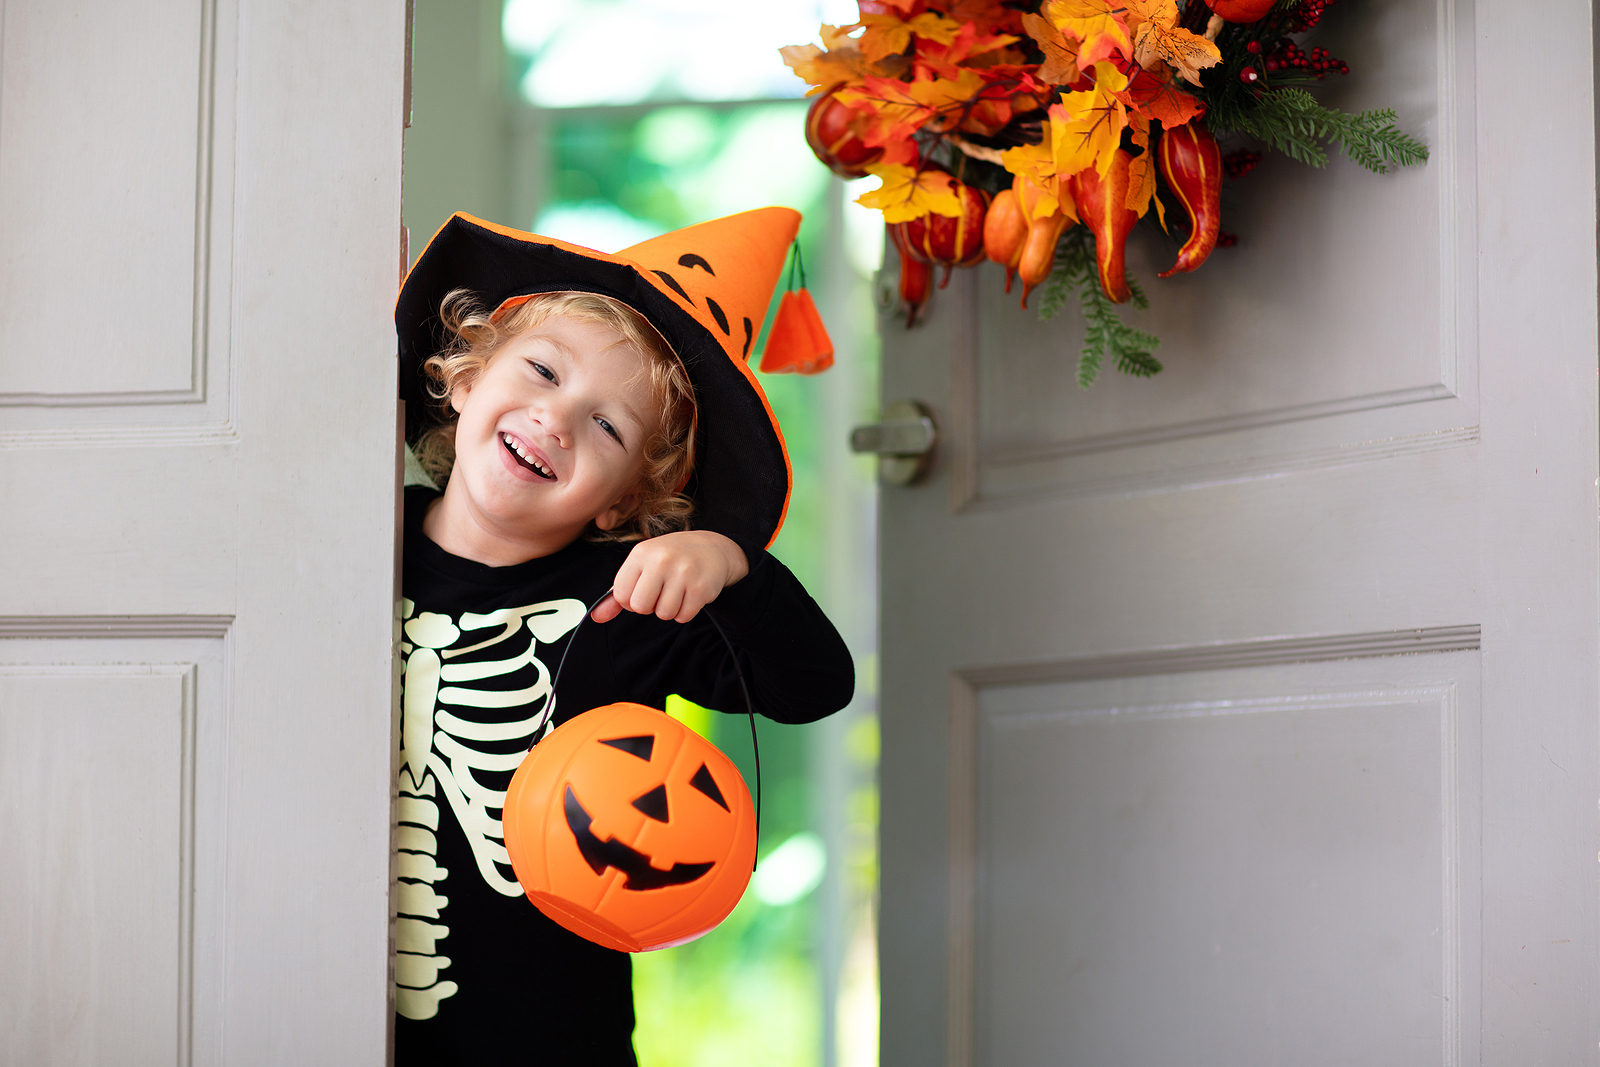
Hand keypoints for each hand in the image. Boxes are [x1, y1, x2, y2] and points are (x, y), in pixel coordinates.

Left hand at [591, 530, 749, 623]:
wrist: (712, 549)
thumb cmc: (671, 559)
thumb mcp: (643, 566)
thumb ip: (618, 593)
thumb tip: (596, 617)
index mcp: (641, 553)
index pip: (621, 595)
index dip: (631, 600)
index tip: (643, 590)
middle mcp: (661, 560)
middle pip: (640, 607)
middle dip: (650, 606)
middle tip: (661, 592)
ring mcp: (683, 573)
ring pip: (663, 614)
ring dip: (669, 609)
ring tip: (677, 591)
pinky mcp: (701, 587)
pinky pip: (683, 616)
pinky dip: (685, 611)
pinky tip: (690, 593)